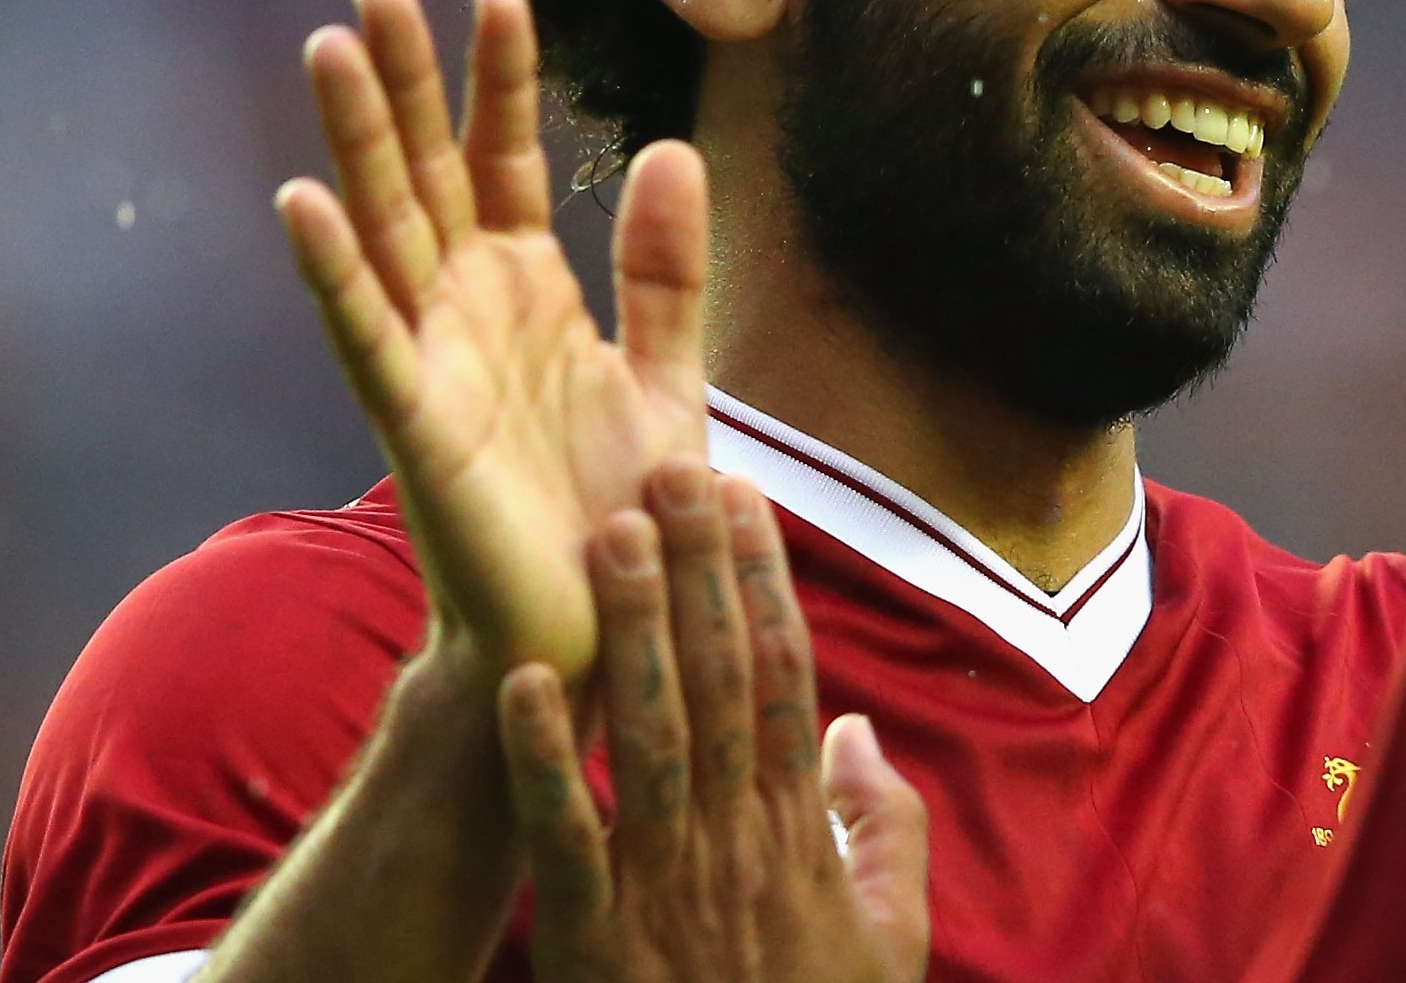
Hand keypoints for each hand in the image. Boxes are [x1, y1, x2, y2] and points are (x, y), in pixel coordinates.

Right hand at [276, 0, 711, 686]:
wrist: (603, 634)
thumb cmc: (622, 514)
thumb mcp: (668, 373)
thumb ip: (666, 267)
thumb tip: (671, 147)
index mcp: (525, 289)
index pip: (504, 158)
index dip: (501, 80)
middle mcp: (467, 308)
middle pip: (426, 170)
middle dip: (402, 82)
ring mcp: (433, 359)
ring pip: (384, 228)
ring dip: (353, 141)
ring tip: (327, 46)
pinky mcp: (416, 424)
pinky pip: (367, 335)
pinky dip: (332, 270)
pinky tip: (299, 200)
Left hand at [497, 463, 930, 982]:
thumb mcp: (885, 940)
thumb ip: (884, 831)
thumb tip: (859, 727)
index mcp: (799, 837)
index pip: (785, 683)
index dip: (763, 585)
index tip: (742, 498)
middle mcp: (737, 845)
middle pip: (723, 685)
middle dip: (699, 573)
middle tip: (672, 469)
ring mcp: (665, 888)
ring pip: (651, 736)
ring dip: (631, 631)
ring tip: (607, 534)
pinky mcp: (593, 936)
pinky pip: (565, 833)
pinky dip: (542, 756)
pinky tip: (520, 679)